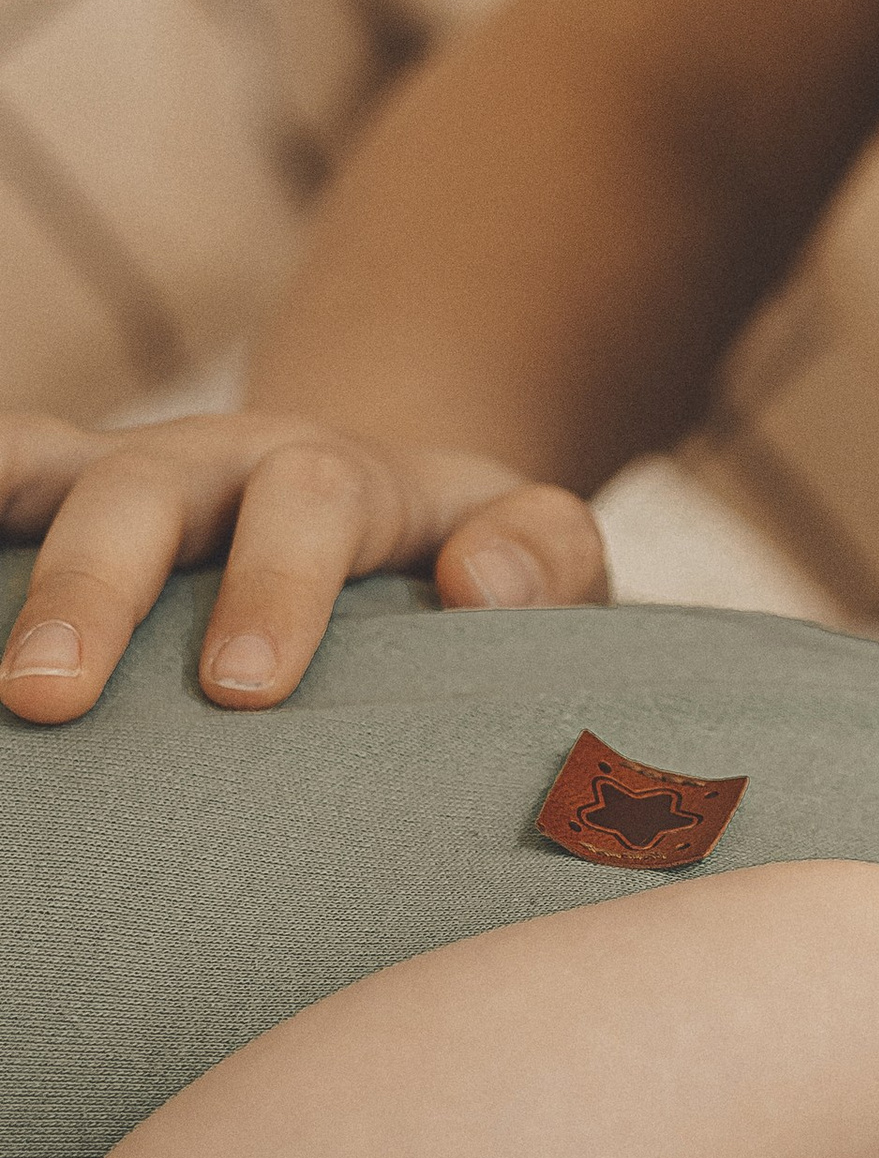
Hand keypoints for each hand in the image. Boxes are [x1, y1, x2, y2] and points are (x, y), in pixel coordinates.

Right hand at [0, 408, 606, 722]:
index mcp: (339, 479)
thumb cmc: (466, 556)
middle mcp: (216, 461)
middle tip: (48, 696)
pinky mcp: (57, 494)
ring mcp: (123, 474)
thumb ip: (545, 556)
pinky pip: (3, 477)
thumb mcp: (537, 547)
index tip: (242, 688)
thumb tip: (478, 583)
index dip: (274, 585)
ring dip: (8, 565)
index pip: (311, 505)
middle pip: (145, 494)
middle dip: (94, 587)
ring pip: (46, 480)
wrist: (387, 502)